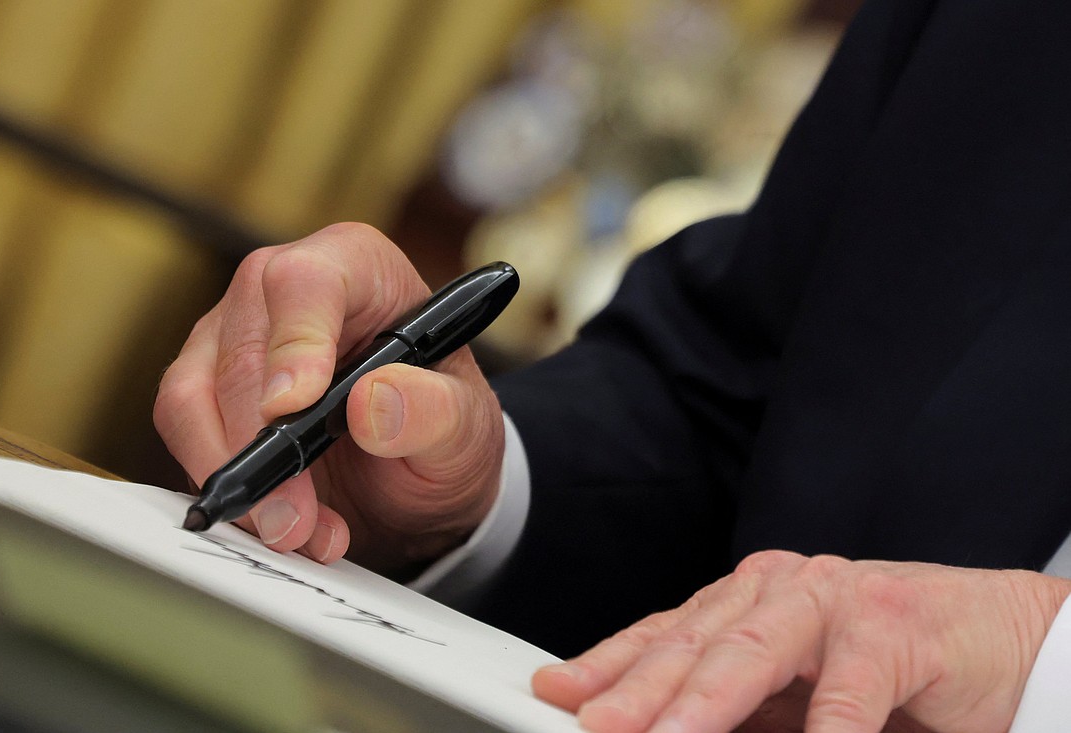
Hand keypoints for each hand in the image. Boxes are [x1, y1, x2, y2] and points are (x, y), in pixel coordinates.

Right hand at [154, 223, 505, 574]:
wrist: (418, 475)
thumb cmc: (444, 427)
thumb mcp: (466, 427)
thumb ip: (435, 412)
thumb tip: (372, 405)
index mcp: (359, 268)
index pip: (305, 282)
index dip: (294, 344)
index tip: (294, 409)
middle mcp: (284, 289)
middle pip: (241, 349)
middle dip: (262, 446)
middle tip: (294, 518)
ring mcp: (237, 335)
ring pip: (193, 395)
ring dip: (237, 475)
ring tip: (297, 531)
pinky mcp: (206, 385)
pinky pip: (186, 432)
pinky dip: (225, 485)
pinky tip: (277, 522)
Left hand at [533, 550, 1070, 732]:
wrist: (994, 635)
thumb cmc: (887, 665)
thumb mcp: (793, 693)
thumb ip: (735, 708)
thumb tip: (661, 729)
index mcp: (749, 601)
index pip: (666, 633)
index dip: (609, 663)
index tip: (558, 692)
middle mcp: (781, 590)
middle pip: (695, 643)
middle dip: (637, 690)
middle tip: (592, 722)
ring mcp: (836, 600)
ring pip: (754, 652)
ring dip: (704, 703)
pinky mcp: (894, 626)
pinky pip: (850, 691)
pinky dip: (826, 729)